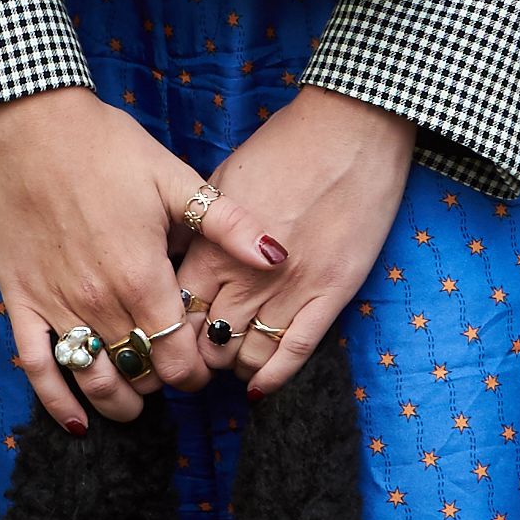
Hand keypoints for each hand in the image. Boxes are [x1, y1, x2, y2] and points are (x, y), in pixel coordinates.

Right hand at [0, 90, 280, 431]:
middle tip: (171, 375)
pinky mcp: (20, 300)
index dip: (195, 372)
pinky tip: (78, 421)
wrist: (35, 126)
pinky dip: (57, 401)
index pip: (178, 357)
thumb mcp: (176, 180)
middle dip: (163, 385)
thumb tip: (279, 254)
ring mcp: (56, 306)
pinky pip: (37, 366)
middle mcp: (99, 302)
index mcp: (143, 278)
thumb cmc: (108, 148)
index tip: (200, 366)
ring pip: (93, 381)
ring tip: (136, 403)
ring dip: (120, 402)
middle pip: (141, 375)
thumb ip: (228, 225)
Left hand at [187, 89, 413, 398]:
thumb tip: (176, 262)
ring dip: (234, 367)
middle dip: (197, 355)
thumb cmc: (285, 148)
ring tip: (231, 362)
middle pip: (207, 341)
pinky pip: (296, 351)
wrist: (350, 132)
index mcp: (214, 246)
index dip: (168, 329)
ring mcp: (292, 288)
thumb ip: (198, 230)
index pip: (176, 310)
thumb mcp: (223, 182)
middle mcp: (247, 275)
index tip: (169, 333)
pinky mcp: (331, 293)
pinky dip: (274, 376)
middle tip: (198, 356)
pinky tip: (259, 386)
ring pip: (248, 354)